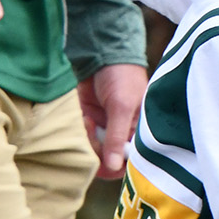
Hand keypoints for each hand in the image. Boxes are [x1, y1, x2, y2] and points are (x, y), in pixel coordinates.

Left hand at [79, 63, 147, 177]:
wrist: (102, 51)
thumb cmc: (122, 76)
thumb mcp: (122, 106)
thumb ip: (118, 137)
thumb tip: (115, 167)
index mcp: (138, 132)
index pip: (130, 161)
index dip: (118, 166)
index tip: (106, 162)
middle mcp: (122, 133)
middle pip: (109, 159)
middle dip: (98, 154)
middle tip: (92, 139)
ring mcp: (104, 127)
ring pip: (92, 150)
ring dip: (87, 141)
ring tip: (87, 122)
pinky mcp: (88, 119)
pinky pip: (81, 136)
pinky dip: (80, 131)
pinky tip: (83, 117)